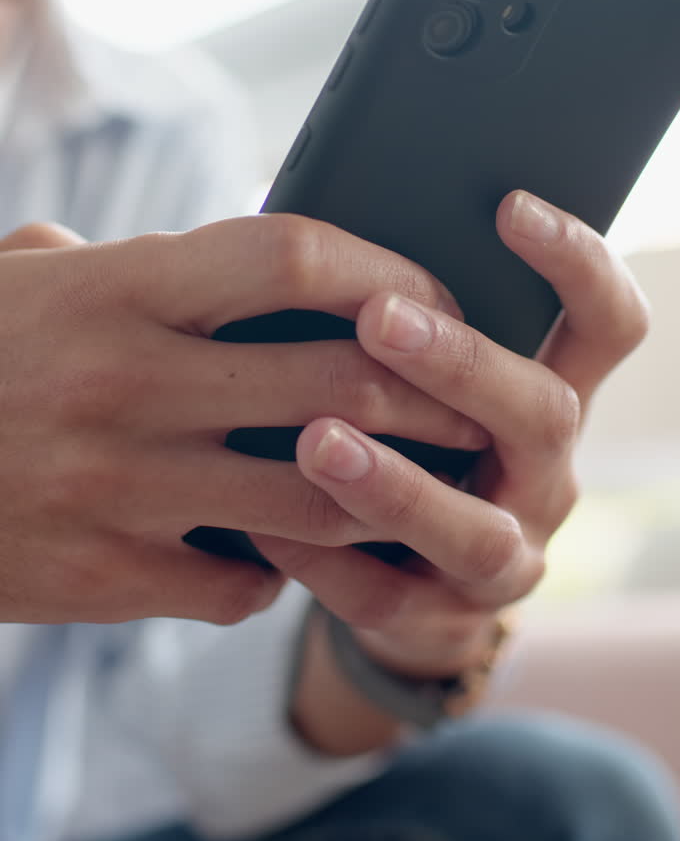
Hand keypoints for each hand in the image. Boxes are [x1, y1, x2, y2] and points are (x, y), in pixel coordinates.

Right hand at [0, 217, 484, 624]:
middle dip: (433, 393)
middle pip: (339, 384)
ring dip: (386, 491)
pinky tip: (289, 548)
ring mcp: (118, 491)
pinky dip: (281, 568)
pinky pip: (240, 584)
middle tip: (474, 397)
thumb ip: (126, 259)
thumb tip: (229, 256)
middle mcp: (126, 385)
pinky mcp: (102, 580)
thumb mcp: (29, 281)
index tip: (430, 290)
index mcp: (116, 292)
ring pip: (316, 500)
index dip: (385, 270)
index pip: (291, 257)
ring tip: (420, 479)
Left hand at [252, 192, 649, 678]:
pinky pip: (387, 599)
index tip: (509, 207)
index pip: (607, 323)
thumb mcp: (428, 380)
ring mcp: (505, 556)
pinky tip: (260, 525)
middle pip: (546, 414)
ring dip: (396, 482)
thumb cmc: (405, 437)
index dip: (576, 264)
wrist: (407, 579)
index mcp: (549, 396)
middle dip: (463, 364)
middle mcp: (547, 476)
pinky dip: (322, 560)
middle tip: (381, 318)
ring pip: (476, 530)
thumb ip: (407, 325)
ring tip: (316, 440)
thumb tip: (331, 234)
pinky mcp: (444, 621)